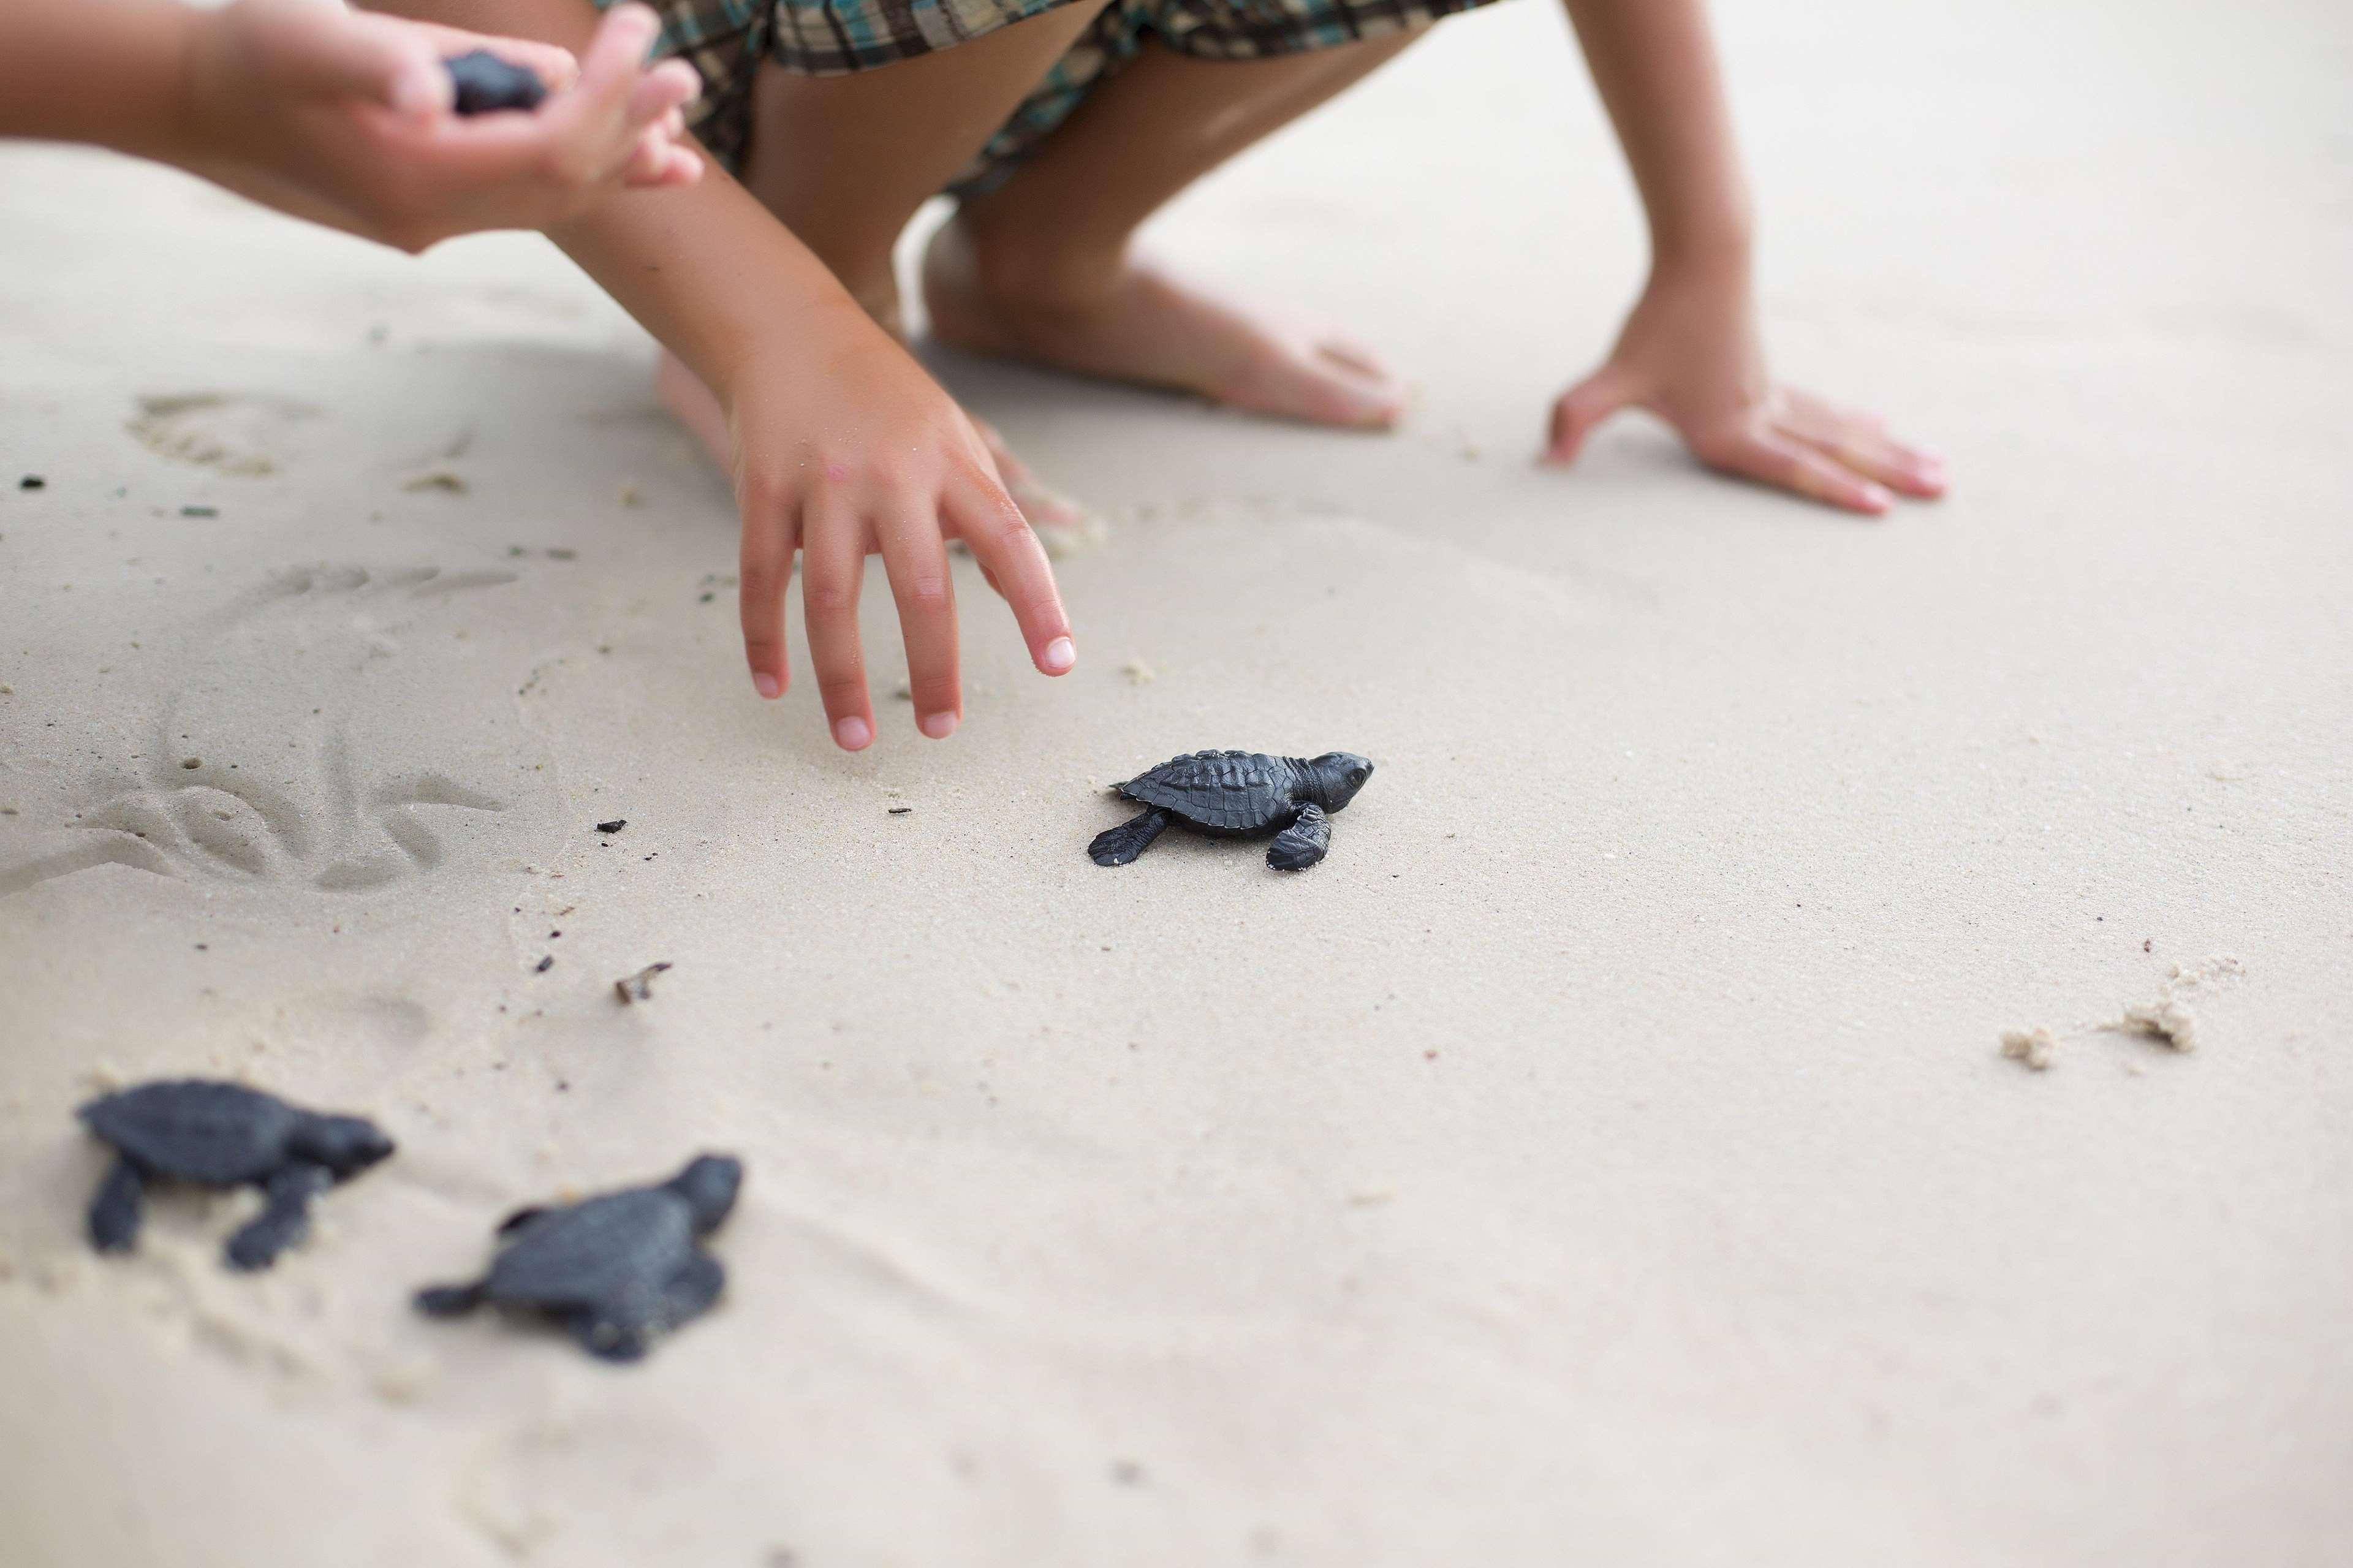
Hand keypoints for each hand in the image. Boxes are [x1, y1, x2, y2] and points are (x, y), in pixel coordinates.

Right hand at [175, 1, 701, 251]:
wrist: (191, 103)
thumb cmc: (250, 53)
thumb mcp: (311, 37)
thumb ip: (381, 63)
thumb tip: (435, 91)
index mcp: (415, 176)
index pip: (550, 143)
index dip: (609, 93)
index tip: (640, 32)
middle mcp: (434, 217)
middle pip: (565, 180)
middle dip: (630, 125)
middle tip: (686, 75)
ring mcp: (433, 225)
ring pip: (554, 201)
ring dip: (618, 161)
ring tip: (680, 128)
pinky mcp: (430, 214)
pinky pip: (528, 203)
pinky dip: (583, 176)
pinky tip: (635, 164)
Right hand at [724, 305, 1076, 749]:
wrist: (791, 329)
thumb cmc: (888, 400)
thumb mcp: (955, 438)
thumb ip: (991, 508)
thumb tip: (1027, 584)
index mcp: (953, 466)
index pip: (1010, 542)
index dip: (1038, 605)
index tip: (1058, 664)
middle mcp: (893, 477)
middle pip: (920, 588)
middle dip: (933, 668)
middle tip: (941, 730)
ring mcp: (823, 483)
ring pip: (830, 600)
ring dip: (842, 679)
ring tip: (854, 740)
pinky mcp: (762, 488)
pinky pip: (760, 578)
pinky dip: (764, 639)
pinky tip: (773, 689)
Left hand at [1545, 257, 1946, 513]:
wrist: (1700, 258)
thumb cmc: (1656, 324)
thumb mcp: (1610, 379)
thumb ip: (1575, 418)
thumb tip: (1544, 461)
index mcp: (1731, 429)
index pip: (1790, 468)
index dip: (1833, 491)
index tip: (1881, 510)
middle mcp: (1762, 415)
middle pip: (1837, 450)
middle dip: (1890, 475)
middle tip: (1942, 491)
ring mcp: (1773, 395)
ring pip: (1841, 429)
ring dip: (1888, 450)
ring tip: (1936, 468)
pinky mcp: (1771, 377)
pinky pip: (1823, 408)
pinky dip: (1855, 423)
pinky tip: (1879, 427)